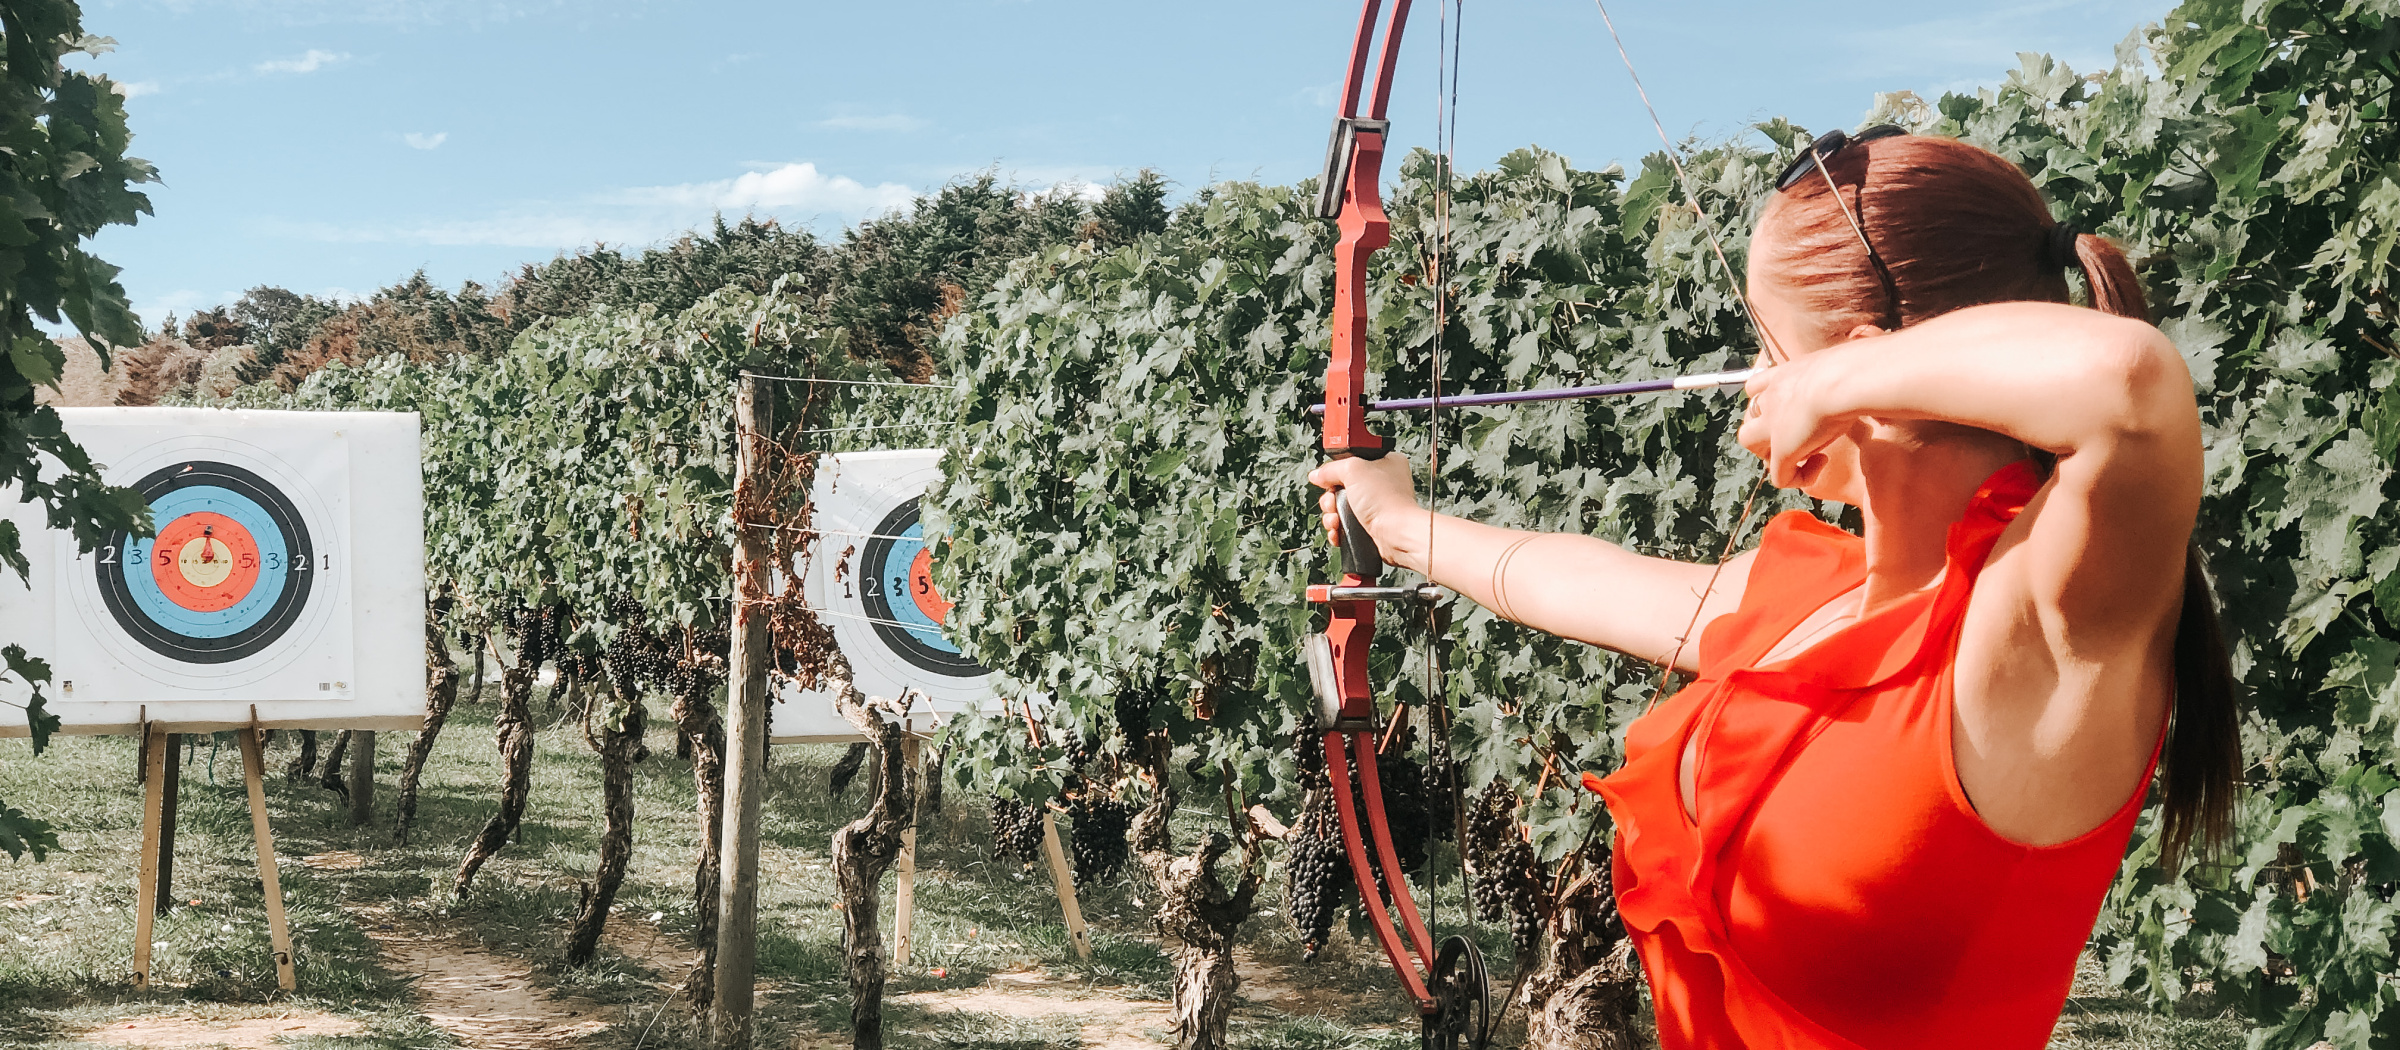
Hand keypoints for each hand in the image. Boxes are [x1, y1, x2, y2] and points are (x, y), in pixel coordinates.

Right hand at [1306, 453, 1419, 568]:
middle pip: (1341, 486)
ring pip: (1340, 507)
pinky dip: (1338, 528)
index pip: (1350, 461)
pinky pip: (1345, 524)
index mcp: (1384, 462)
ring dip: (1332, 514)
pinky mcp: (1370, 524)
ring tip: (1336, 518)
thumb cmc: (1387, 501)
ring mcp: (1376, 505)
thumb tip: (1317, 474)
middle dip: (1331, 498)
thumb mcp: (1353, 469)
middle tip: (1334, 501)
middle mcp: (1381, 483)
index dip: (1336, 471)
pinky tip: (1338, 529)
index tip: (1330, 478)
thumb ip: (1331, 469)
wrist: (1396, 534)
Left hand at [1738, 346, 1868, 488]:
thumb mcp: (1841, 367)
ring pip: (1751, 444)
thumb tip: (1863, 375)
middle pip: (1749, 417)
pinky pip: (1779, 477)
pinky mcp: (1782, 452)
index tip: (1794, 407)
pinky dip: (1798, 477)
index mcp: (1784, 376)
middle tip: (1797, 435)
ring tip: (1802, 453)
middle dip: (1766, 432)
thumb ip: (1840, 374)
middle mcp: (1771, 399)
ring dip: (1773, 454)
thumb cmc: (1853, 368)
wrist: (1843, 380)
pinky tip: (1821, 464)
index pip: (1756, 386)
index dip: (1767, 400)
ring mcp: (1772, 427)